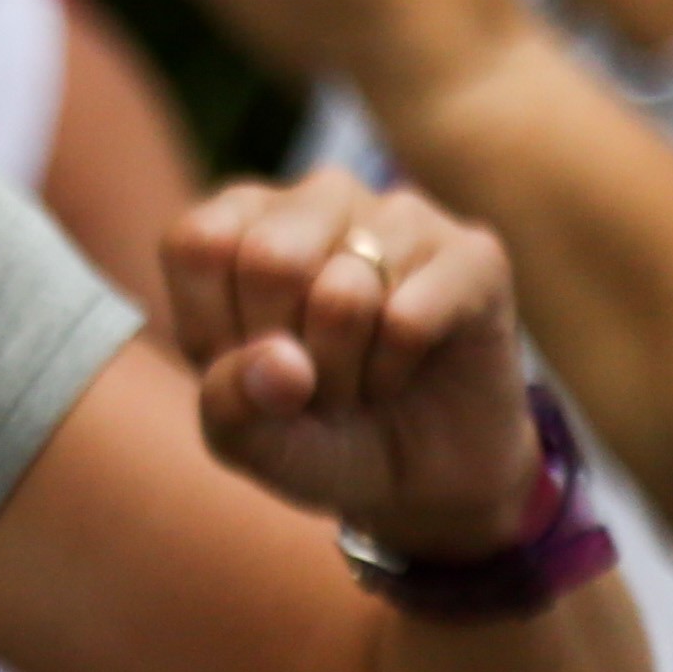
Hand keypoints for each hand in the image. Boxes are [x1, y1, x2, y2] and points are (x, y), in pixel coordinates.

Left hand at [165, 172, 550, 561]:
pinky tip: (402, 371)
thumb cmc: (311, 434)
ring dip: (342, 372)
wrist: (414, 473)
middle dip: (285, 354)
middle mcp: (320, 198)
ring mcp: (401, 216)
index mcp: (241, 218)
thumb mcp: (244, 437)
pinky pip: (409, 319)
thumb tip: (278, 361)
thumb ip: (229, 401)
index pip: (200, 244)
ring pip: (343, 294)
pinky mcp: (473, 253)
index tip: (244, 364)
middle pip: (270, 260)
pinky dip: (392, 372)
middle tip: (308, 381)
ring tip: (356, 378)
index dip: (215, 327)